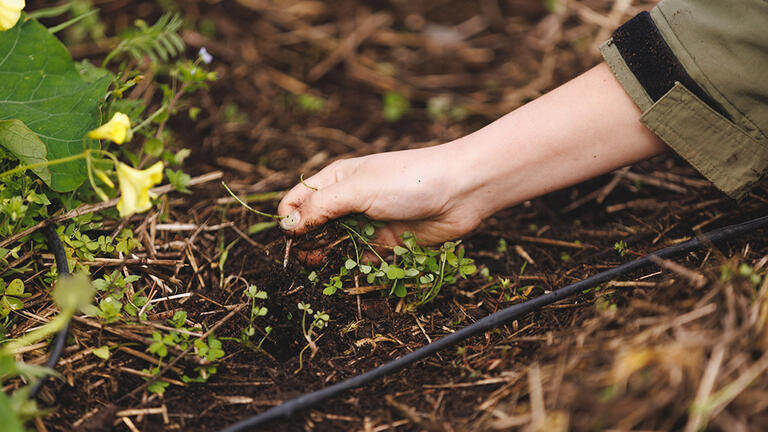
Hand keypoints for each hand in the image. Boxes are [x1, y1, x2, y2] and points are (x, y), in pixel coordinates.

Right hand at [277, 63, 666, 246]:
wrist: (463, 191)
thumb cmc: (410, 180)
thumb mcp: (359, 189)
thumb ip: (321, 208)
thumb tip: (286, 226)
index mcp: (337, 179)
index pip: (298, 200)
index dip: (289, 220)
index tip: (292, 237)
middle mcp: (348, 201)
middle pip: (313, 227)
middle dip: (306, 243)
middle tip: (312, 257)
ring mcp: (367, 223)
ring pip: (335, 247)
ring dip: (328, 258)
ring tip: (328, 264)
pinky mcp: (386, 244)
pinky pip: (361, 261)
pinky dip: (354, 268)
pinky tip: (355, 270)